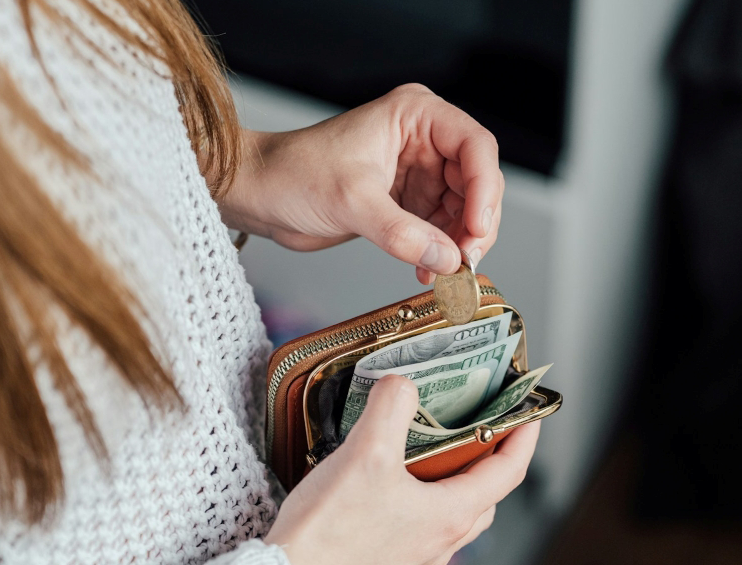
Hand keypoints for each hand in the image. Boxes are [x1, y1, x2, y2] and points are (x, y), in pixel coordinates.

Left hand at [216, 84, 504, 283]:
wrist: (257, 194)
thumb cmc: (291, 173)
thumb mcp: (351, 201)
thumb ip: (403, 232)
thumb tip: (448, 259)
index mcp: (415, 115)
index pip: (475, 147)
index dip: (484, 190)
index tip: (477, 230)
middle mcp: (423, 140)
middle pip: (476, 182)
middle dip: (474, 224)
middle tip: (465, 260)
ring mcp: (417, 172)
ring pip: (463, 209)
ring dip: (459, 244)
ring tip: (445, 272)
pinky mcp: (405, 202)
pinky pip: (440, 229)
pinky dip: (440, 252)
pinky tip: (429, 271)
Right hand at [264, 376, 538, 564]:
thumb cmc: (330, 534)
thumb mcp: (367, 453)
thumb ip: (392, 406)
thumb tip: (402, 384)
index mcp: (450, 514)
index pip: (508, 471)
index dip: (523, 437)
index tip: (529, 412)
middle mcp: (441, 539)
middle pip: (484, 492)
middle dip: (488, 454)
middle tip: (479, 422)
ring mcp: (415, 553)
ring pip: (452, 509)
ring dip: (452, 476)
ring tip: (429, 444)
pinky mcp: (387, 558)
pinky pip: (419, 521)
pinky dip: (420, 494)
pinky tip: (388, 478)